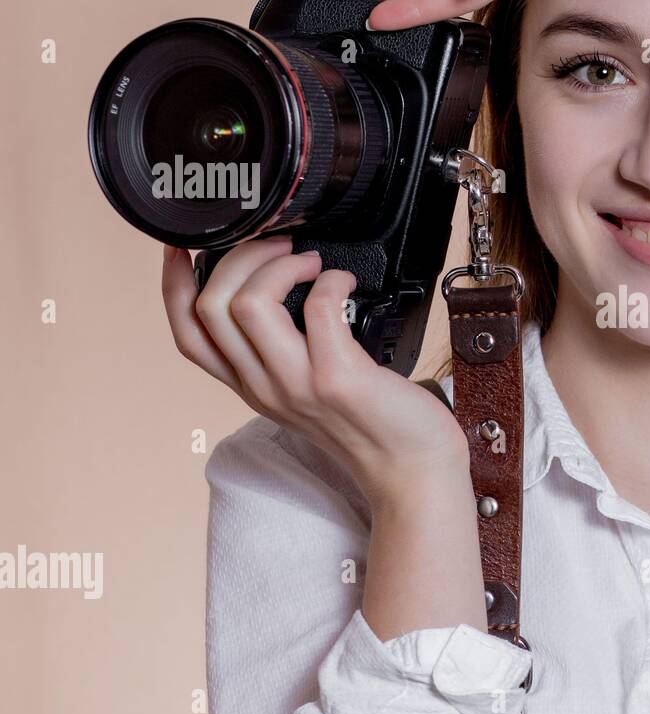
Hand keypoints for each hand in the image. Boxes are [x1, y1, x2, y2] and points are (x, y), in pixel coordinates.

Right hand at [162, 237, 468, 509]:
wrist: (411, 467)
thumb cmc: (369, 421)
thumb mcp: (304, 389)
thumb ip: (280, 350)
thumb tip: (275, 287)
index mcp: (250, 385)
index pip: (188, 335)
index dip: (174, 285)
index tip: (183, 248)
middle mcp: (264, 387)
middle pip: (211, 308)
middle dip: (240, 257)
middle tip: (280, 246)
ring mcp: (297, 384)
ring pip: (249, 304)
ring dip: (279, 265)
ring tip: (311, 262)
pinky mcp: (338, 378)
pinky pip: (319, 307)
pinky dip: (331, 281)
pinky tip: (344, 282)